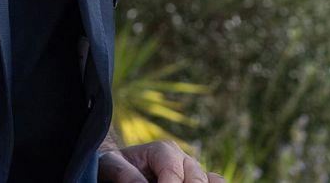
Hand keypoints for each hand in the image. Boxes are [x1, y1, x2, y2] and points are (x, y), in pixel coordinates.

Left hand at [97, 140, 225, 182]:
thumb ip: (127, 176)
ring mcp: (192, 170)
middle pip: (195, 178)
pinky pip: (215, 181)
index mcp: (163, 150)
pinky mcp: (197, 180)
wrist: (120, 166)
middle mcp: (182, 158)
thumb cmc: (116, 165)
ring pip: (208, 180)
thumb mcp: (114, 166)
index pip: (174, 172)